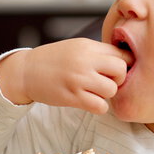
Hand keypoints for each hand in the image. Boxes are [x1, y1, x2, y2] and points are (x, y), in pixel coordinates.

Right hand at [0, 38, 133, 113]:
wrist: (26, 71)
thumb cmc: (55, 60)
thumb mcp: (77, 47)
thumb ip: (99, 52)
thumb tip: (127, 59)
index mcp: (88, 46)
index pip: (121, 54)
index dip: (124, 64)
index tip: (116, 71)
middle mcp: (85, 60)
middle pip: (121, 70)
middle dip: (118, 79)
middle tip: (107, 81)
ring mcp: (78, 79)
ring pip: (112, 90)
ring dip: (107, 94)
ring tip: (95, 92)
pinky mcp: (72, 96)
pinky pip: (100, 106)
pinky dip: (99, 107)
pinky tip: (90, 102)